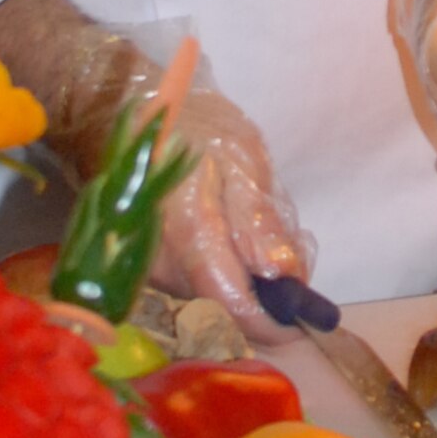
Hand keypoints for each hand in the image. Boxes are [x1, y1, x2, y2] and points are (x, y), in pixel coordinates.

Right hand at [144, 85, 314, 345]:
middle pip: (227, 309)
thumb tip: (283, 278)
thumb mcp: (242, 157)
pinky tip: (235, 232)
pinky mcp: (147, 268)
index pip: (235, 307)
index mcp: (190, 234)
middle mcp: (163, 265)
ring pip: (214, 299)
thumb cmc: (192, 128)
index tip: (305, 319)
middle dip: (265, 293)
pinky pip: (197, 286)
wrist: (131, 114)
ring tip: (259, 228)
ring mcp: (150, 269)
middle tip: (290, 249)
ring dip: (247, 279)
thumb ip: (259, 219)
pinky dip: (226, 270)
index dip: (274, 323)